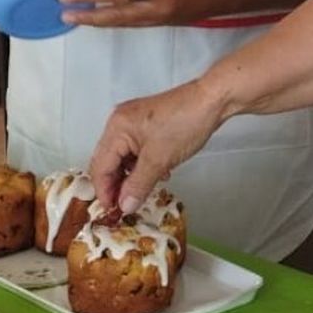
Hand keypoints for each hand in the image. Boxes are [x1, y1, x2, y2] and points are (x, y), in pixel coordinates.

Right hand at [89, 77, 223, 214]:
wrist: (213, 100)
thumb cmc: (186, 123)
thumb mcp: (159, 160)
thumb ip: (138, 185)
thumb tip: (125, 205)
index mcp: (117, 128)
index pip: (100, 167)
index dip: (105, 192)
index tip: (113, 212)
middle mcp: (120, 122)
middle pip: (108, 161)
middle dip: (116, 185)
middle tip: (126, 206)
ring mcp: (133, 121)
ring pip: (123, 157)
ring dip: (131, 176)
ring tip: (143, 191)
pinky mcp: (148, 123)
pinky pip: (136, 149)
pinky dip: (142, 164)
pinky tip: (156, 174)